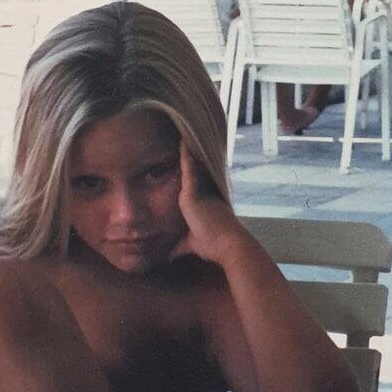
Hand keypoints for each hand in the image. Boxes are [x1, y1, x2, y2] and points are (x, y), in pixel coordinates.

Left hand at [168, 141, 248, 265]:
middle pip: (193, 170)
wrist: (226, 244)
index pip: (192, 184)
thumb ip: (178, 248)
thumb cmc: (210, 246)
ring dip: (187, 151)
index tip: (185, 161)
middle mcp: (202, 193)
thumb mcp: (189, 244)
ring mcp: (199, 190)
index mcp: (201, 203)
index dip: (190, 172)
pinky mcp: (193, 191)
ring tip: (180, 132)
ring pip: (191, 166)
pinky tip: (181, 139)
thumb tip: (166, 258)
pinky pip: (188, 167)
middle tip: (183, 137)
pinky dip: (185, 154)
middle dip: (190, 156)